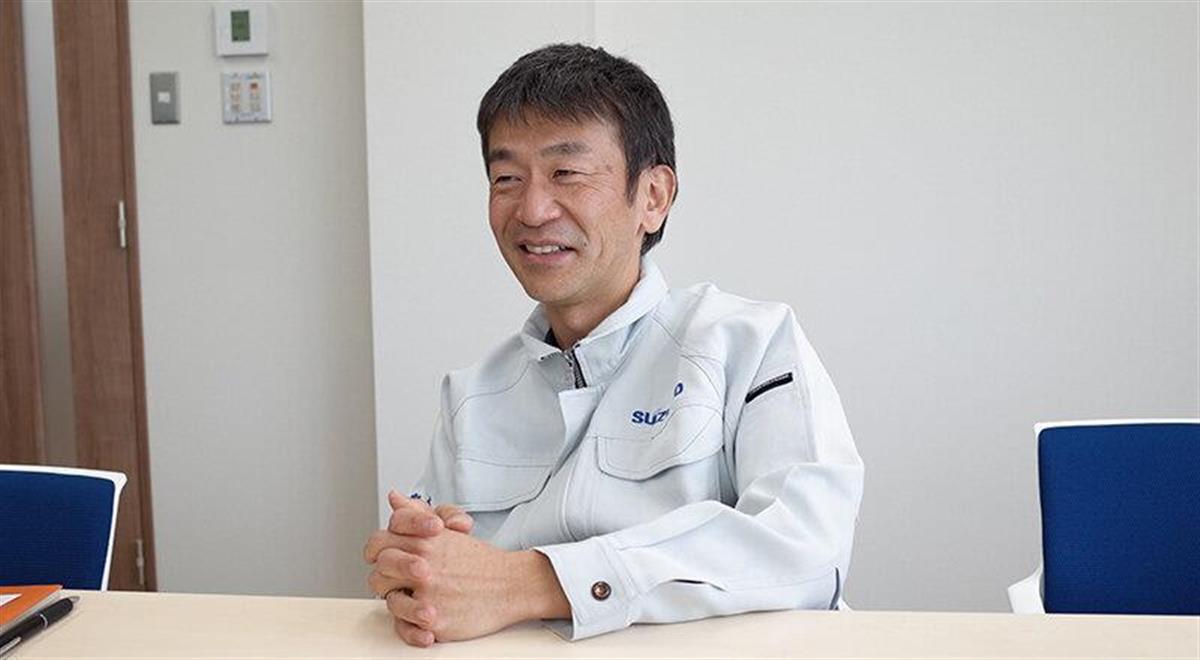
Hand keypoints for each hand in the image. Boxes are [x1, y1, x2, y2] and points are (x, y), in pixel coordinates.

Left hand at [364, 491, 568, 645]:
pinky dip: (411, 628)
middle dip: (385, 577)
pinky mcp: (435, 620)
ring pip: (389, 601)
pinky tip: (423, 620)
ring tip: (415, 600)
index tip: (382, 557)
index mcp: (424, 540)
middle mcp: (423, 565)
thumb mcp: (448, 530)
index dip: (376, 550)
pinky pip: (407, 627)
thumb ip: (416, 514)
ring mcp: (428, 594)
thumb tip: (395, 498)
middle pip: (380, 571)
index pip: (379, 541)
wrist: (510, 584)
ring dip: (397, 601)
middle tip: (399, 581)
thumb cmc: (479, 561)